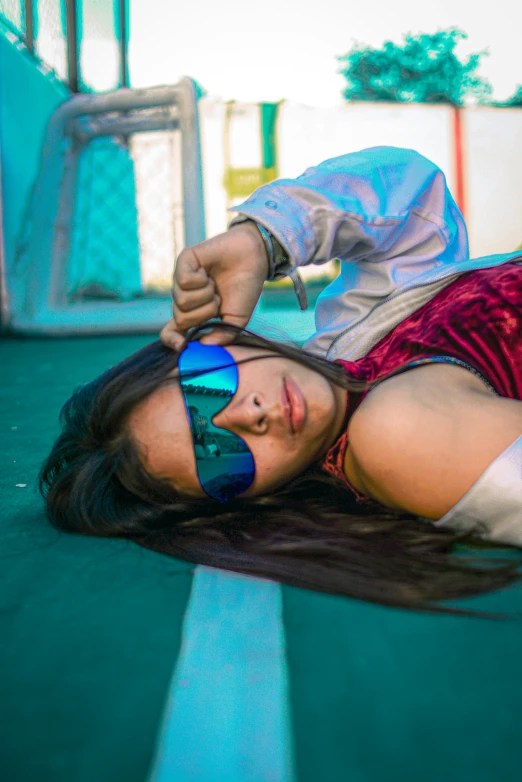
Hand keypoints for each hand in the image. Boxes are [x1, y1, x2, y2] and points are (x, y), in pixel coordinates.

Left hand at [160, 222, 268, 349]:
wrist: (254, 259)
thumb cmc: (245, 289)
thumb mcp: (236, 320)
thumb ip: (222, 335)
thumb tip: (203, 344)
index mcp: (194, 314)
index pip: (171, 332)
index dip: (172, 341)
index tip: (182, 346)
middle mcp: (184, 298)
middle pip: (181, 319)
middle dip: (205, 313)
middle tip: (218, 299)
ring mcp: (181, 280)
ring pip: (182, 300)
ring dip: (206, 295)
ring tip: (215, 285)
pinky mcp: (184, 262)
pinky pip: (183, 281)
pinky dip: (201, 280)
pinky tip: (208, 273)